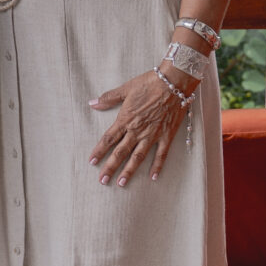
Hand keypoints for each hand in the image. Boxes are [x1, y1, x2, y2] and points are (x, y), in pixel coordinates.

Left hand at [88, 68, 190, 186]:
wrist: (173, 82)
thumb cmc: (149, 83)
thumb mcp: (126, 88)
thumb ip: (108, 98)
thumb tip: (92, 103)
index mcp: (126, 119)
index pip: (109, 138)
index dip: (99, 151)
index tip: (92, 161)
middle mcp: (137, 130)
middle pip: (121, 152)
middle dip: (110, 167)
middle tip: (102, 180)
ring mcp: (153, 135)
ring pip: (138, 157)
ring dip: (129, 171)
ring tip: (121, 183)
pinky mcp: (167, 136)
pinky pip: (161, 154)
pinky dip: (157, 166)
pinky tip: (153, 177)